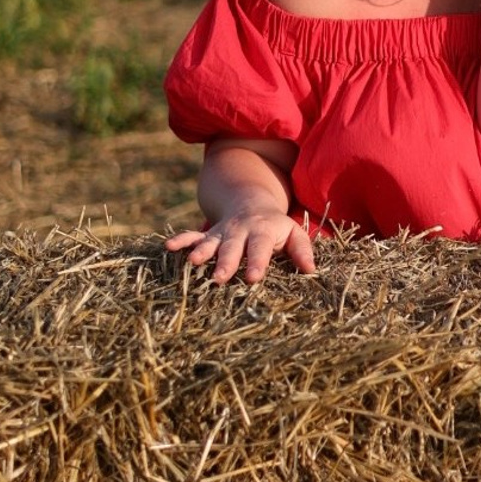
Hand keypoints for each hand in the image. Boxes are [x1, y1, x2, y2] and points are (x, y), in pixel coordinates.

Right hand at [166, 209, 315, 284]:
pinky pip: (192, 236)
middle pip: (232, 247)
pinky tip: (168, 246)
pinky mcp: (208, 234)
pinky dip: (181, 240)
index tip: (253, 278)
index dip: (257, 262)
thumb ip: (302, 250)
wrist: (251, 202)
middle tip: (219, 279)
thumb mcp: (293, 233)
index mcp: (262, 231)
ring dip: (201, 252)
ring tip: (192, 263)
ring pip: (210, 242)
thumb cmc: (275, 227)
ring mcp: (221, 232)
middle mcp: (239, 231)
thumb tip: (312, 271)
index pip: (260, 248)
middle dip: (225, 262)